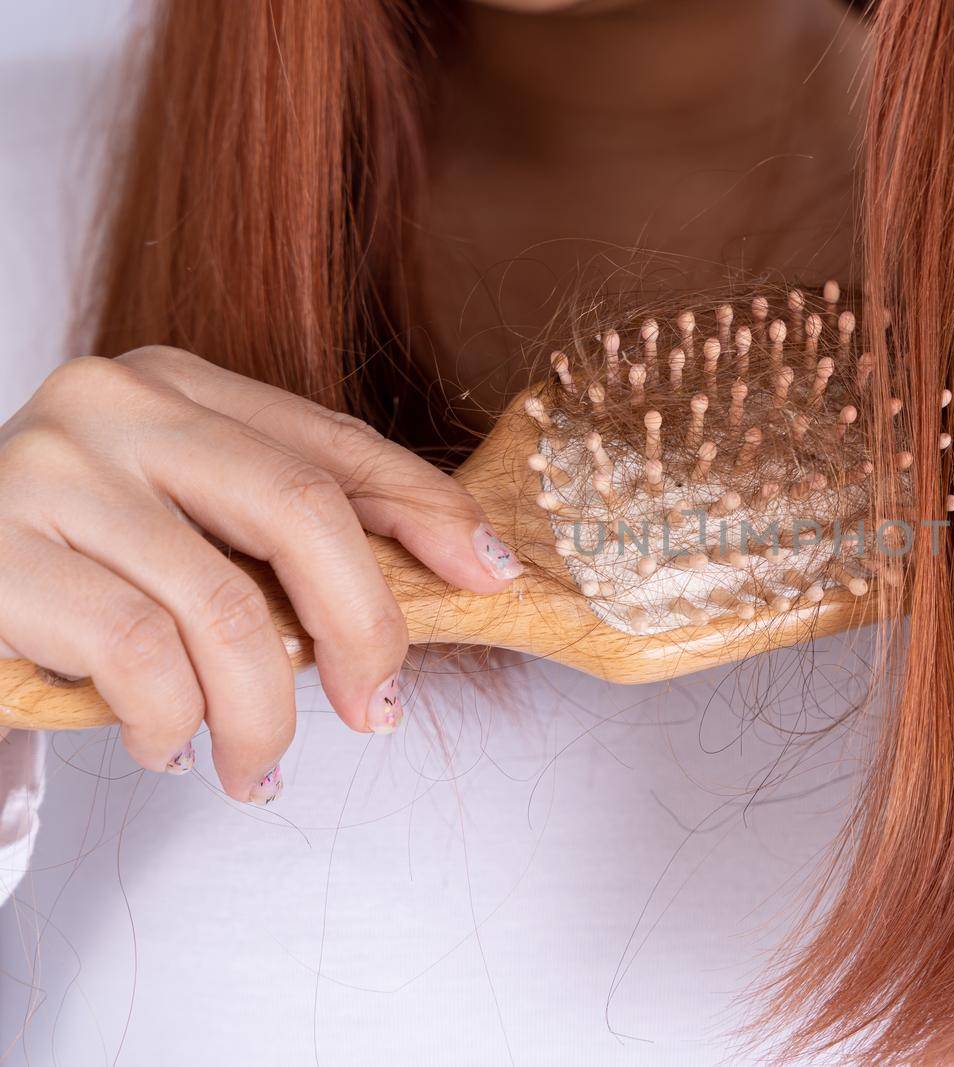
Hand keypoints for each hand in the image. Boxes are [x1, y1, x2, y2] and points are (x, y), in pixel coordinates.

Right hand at [0, 348, 521, 799]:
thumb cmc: (78, 567)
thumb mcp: (186, 527)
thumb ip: (283, 536)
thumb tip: (449, 578)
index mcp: (179, 385)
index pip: (334, 446)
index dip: (427, 512)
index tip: (489, 577)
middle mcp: (115, 405)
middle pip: (301, 511)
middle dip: (367, 627)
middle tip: (379, 710)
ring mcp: (50, 471)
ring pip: (224, 608)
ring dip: (266, 714)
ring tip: (259, 767)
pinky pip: (139, 658)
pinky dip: (174, 723)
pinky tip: (170, 744)